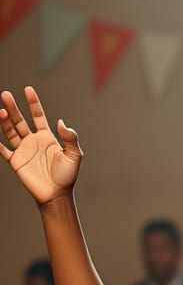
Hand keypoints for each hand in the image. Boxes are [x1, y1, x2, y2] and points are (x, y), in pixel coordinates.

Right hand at [0, 86, 81, 204]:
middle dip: (13, 107)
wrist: (57, 194)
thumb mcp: (74, 154)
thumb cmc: (67, 175)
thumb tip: (61, 122)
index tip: (28, 89)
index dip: (33, 103)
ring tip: (1, 110)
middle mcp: (33, 141)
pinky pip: (4, 151)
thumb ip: (70, 137)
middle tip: (5, 94)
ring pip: (10, 131)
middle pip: (20, 120)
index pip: (38, 116)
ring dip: (5, 121)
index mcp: (47, 137)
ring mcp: (23, 150)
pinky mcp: (16, 162)